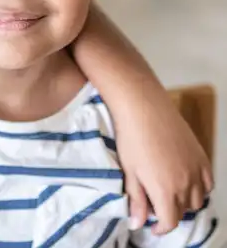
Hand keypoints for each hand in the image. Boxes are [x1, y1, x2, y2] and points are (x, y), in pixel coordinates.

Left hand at [116, 94, 212, 234]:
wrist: (144, 108)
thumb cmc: (131, 138)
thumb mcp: (129, 172)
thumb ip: (136, 200)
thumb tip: (137, 224)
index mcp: (165, 190)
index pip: (170, 222)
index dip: (160, 228)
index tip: (152, 226)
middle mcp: (186, 183)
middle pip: (183, 211)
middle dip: (170, 213)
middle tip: (155, 205)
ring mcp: (196, 169)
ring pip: (198, 199)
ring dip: (185, 202)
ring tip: (168, 193)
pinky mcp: (201, 156)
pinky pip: (208, 182)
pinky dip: (200, 188)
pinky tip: (186, 182)